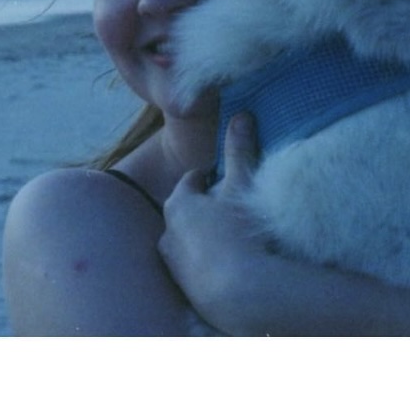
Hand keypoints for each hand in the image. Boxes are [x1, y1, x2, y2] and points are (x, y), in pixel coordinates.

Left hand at [158, 113, 270, 331]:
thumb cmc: (239, 231)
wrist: (238, 294)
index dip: (211, 175)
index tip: (228, 175)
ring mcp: (173, 265)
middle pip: (187, 211)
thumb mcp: (242, 184)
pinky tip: (231, 263)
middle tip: (232, 205)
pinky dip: (208, 259)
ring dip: (206, 235)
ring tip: (233, 236)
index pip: (192, 180)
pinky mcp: (184, 290)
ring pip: (189, 240)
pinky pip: (195, 265)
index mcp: (178, 203)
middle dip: (207, 206)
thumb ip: (239, 150)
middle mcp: (167, 234)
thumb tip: (240, 115)